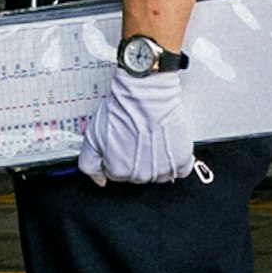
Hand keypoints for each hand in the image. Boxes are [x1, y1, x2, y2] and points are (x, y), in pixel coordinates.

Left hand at [79, 64, 198, 185]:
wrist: (145, 92)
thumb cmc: (122, 109)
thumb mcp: (91, 136)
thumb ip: (90, 164)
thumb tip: (100, 180)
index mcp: (119, 171)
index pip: (117, 174)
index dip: (118, 156)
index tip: (122, 143)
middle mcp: (141, 175)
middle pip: (138, 174)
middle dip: (136, 158)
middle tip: (137, 138)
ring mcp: (162, 170)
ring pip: (159, 174)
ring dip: (156, 161)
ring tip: (152, 139)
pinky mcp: (180, 160)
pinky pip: (180, 170)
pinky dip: (176, 160)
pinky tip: (167, 145)